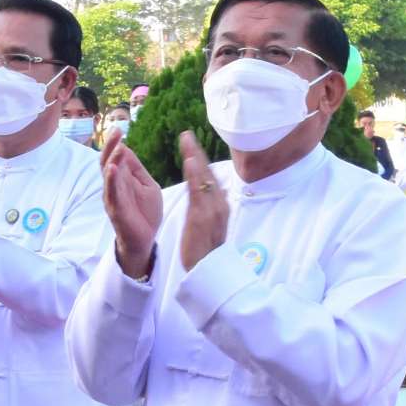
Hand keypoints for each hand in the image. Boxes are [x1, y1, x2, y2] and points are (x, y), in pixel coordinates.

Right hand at [99, 130, 161, 277]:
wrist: (144, 240)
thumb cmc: (144, 212)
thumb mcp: (146, 185)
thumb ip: (136, 169)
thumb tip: (126, 147)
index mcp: (122, 178)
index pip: (116, 156)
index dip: (116, 142)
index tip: (119, 127)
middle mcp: (114, 186)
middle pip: (108, 161)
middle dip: (111, 146)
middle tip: (116, 131)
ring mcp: (113, 198)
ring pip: (108, 175)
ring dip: (111, 159)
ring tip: (117, 146)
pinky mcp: (116, 210)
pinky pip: (111, 193)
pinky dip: (110, 181)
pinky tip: (111, 169)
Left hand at [177, 131, 228, 272]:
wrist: (207, 271)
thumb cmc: (205, 250)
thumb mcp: (208, 224)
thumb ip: (209, 206)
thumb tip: (212, 190)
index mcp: (219, 205)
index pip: (209, 177)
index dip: (200, 159)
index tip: (190, 144)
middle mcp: (219, 204)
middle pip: (208, 172)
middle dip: (197, 152)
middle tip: (186, 134)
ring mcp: (212, 209)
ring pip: (204, 178)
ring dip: (195, 157)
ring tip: (186, 140)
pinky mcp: (202, 216)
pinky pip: (199, 191)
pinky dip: (195, 174)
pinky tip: (190, 161)